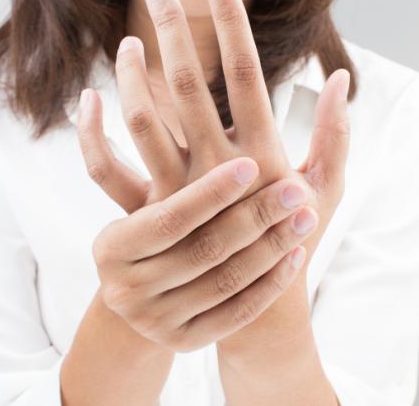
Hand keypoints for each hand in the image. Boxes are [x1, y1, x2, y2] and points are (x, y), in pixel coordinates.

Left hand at [77, 0, 349, 350]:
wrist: (251, 301)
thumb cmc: (295, 237)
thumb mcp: (327, 187)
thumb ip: (336, 133)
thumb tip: (341, 77)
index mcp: (263, 153)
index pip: (245, 73)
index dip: (231, 24)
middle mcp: (216, 168)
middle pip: (187, 85)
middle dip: (173, 30)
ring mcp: (178, 191)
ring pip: (142, 120)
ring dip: (130, 75)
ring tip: (128, 42)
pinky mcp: (148, 211)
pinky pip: (105, 170)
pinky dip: (90, 135)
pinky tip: (87, 101)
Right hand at [81, 155, 319, 351]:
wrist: (143, 299)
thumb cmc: (149, 232)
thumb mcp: (139, 198)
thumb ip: (150, 144)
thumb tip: (133, 77)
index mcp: (113, 246)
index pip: (168, 219)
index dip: (210, 192)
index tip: (252, 163)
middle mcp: (128, 287)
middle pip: (202, 250)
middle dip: (254, 217)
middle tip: (295, 189)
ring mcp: (155, 320)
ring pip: (226, 281)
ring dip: (271, 247)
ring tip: (305, 216)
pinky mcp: (184, 342)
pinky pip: (237, 314)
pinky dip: (269, 284)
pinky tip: (295, 256)